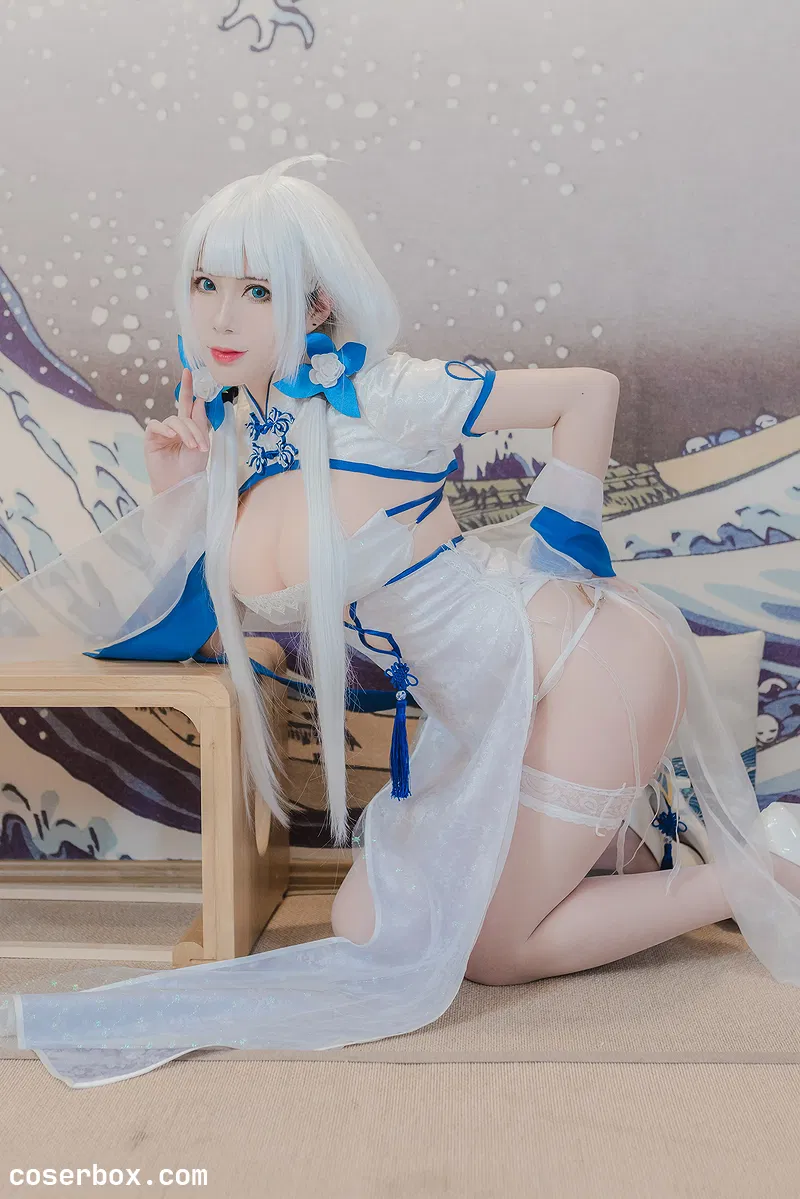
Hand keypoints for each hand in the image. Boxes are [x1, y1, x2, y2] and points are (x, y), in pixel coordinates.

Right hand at [144, 368, 210, 493]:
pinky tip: (171, 436)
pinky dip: (165, 429)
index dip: (187, 388)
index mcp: (188, 427)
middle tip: (200, 444)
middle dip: (194, 427)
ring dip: (185, 432)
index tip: (188, 371)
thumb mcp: (202, 443)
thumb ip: (200, 422)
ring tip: (191, 447)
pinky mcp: (151, 438)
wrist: (181, 486)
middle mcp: (174, 427)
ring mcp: (162, 432)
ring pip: (174, 421)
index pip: (187, 404)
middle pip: (184, 414)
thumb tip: (199, 399)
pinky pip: (156, 426)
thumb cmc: (192, 468)